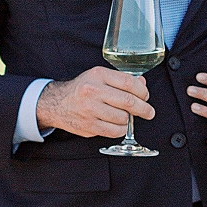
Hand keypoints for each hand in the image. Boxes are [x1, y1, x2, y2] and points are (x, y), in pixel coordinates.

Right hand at [36, 66, 154, 138]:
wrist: (57, 103)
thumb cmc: (82, 90)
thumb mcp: (100, 78)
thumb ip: (121, 80)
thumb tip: (142, 84)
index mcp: (98, 75)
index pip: (129, 83)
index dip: (142, 92)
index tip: (146, 97)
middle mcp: (93, 91)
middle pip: (128, 102)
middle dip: (143, 109)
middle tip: (149, 112)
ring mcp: (90, 109)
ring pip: (123, 118)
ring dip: (129, 119)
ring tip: (125, 116)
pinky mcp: (89, 125)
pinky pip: (114, 131)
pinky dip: (120, 129)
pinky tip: (118, 124)